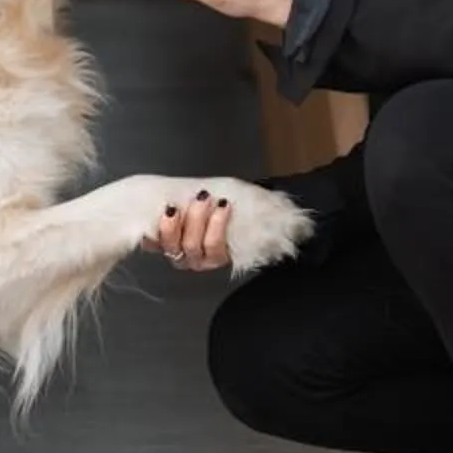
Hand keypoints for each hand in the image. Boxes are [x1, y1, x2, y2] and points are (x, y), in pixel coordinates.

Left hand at [147, 179, 311, 275]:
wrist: (192, 195)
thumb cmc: (222, 197)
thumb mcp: (244, 200)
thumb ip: (264, 210)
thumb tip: (294, 219)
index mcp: (220, 252)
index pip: (217, 249)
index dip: (217, 229)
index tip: (223, 203)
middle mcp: (199, 257)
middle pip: (194, 247)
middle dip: (198, 221)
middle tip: (204, 198)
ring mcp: (178, 252)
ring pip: (176, 246)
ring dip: (177, 224)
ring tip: (180, 203)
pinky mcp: (161, 244)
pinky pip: (158, 243)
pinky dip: (162, 228)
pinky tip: (167, 211)